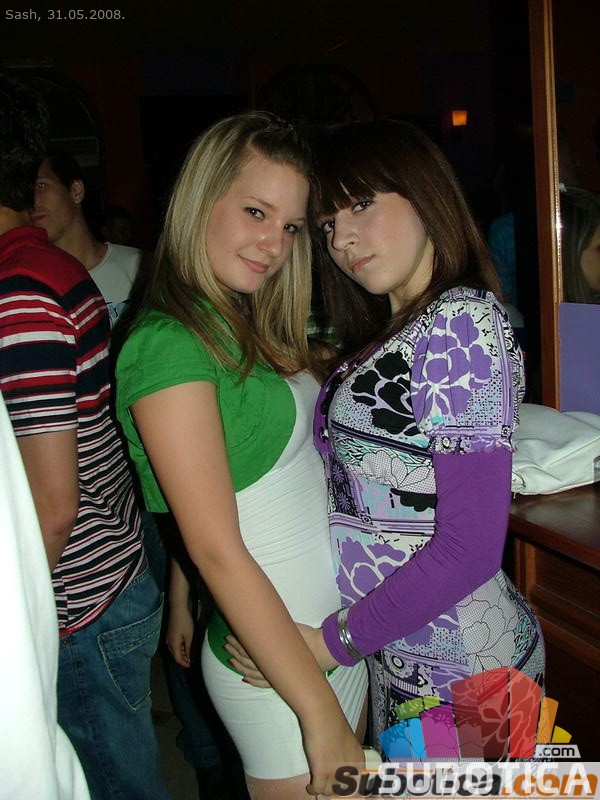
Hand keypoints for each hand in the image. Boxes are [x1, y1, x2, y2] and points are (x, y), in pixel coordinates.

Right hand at [166, 602, 193, 666]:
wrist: (178, 609)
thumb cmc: (184, 621)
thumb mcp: (189, 636)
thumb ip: (189, 648)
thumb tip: (189, 658)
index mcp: (173, 644)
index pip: (178, 659)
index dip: (184, 664)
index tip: (191, 665)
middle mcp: (169, 643)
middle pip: (175, 656)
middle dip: (183, 660)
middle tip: (192, 660)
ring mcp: (168, 638)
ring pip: (174, 651)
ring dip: (181, 654)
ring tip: (190, 653)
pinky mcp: (170, 634)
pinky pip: (174, 645)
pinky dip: (179, 648)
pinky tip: (186, 645)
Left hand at [225, 623, 339, 685]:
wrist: (323, 650)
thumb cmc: (306, 636)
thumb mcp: (286, 626)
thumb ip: (272, 625)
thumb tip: (259, 616)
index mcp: (270, 649)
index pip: (247, 646)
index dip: (236, 642)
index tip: (228, 636)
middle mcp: (269, 663)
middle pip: (246, 658)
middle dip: (235, 651)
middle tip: (226, 644)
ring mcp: (274, 674)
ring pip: (251, 671)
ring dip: (239, 665)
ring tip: (230, 659)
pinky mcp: (280, 680)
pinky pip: (262, 683)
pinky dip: (252, 681)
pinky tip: (244, 678)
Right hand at [302, 710, 364, 795]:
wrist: (322, 713)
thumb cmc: (333, 721)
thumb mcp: (348, 741)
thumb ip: (347, 756)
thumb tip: (340, 766)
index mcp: (359, 760)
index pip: (359, 785)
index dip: (348, 787)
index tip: (340, 786)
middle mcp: (351, 769)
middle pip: (344, 791)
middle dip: (335, 789)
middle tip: (327, 784)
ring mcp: (336, 772)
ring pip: (330, 792)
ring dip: (324, 788)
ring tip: (318, 784)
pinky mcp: (322, 772)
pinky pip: (318, 790)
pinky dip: (313, 789)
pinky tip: (310, 786)